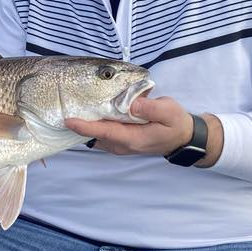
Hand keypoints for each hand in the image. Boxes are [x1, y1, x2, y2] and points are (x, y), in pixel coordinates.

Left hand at [66, 95, 219, 162]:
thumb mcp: (169, 111)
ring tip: (77, 107)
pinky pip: (102, 135)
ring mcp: (120, 146)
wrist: (183, 137)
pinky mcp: (120, 142)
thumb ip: (151, 107)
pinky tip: (92, 112)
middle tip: (69, 106)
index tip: (69, 120)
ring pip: (98, 136)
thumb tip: (133, 104)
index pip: (104, 132)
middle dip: (82, 123)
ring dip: (88, 124)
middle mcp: (122, 145)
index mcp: (133, 138)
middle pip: (96, 134)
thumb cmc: (176, 123)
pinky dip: (95, 126)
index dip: (85, 127)